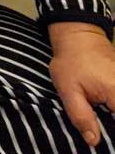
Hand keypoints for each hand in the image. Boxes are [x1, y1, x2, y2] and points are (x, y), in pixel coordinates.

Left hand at [49, 22, 114, 146]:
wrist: (79, 37)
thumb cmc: (71, 61)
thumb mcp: (68, 90)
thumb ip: (81, 116)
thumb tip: (93, 141)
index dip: (111, 132)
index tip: (102, 129)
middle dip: (110, 122)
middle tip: (96, 119)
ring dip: (111, 114)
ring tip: (99, 111)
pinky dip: (113, 107)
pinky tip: (105, 107)